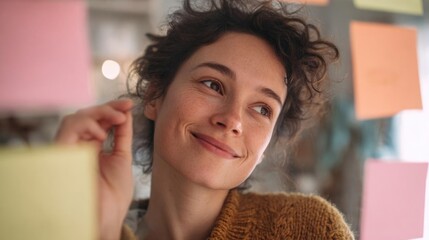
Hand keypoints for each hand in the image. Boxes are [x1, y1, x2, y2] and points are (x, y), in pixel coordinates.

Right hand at [56, 99, 133, 239]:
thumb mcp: (123, 157)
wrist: (108, 217)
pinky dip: (86, 125)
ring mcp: (70, 151)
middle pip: (86, 117)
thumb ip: (123, 135)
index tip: (129, 104)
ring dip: (98, 113)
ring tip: (117, 119)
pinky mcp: (62, 154)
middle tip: (125, 107)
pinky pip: (67, 128)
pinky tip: (103, 134)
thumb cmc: (114, 194)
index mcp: (93, 148)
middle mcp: (79, 148)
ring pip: (75, 118)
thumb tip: (126, 113)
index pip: (99, 121)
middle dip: (107, 108)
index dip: (112, 109)